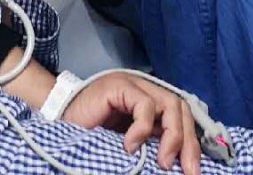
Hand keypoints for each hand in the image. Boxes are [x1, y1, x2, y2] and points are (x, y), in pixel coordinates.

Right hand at [63, 73, 200, 174]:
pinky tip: (130, 146)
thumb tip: (175, 166)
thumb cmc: (92, 136)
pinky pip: (144, 105)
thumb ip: (149, 146)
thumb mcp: (129, 146)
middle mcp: (145, 90)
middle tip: (186, 170)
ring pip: (169, 104)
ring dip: (172, 137)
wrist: (59, 121)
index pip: (182, 116)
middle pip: (180, 108)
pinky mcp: (119, 85)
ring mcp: (133, 85)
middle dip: (187, 142)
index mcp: (150, 104)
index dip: (192, 143)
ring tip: (162, 162)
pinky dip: (142, 128)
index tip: (193, 172)